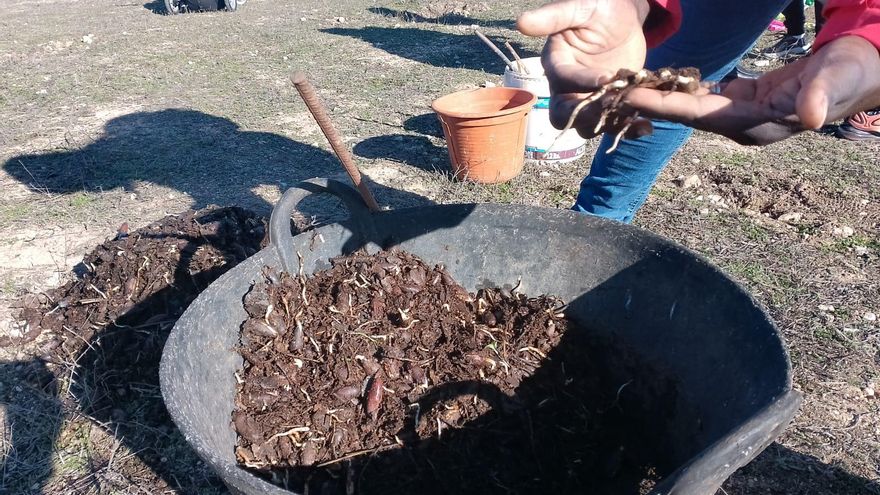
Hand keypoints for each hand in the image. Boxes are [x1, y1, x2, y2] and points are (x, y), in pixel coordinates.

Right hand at [517, 0, 652, 136]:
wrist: (625, 20)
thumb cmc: (600, 10)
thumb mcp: (579, 9)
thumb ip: (553, 17)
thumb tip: (520, 22)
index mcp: (557, 65)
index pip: (563, 80)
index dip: (582, 82)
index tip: (607, 77)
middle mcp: (566, 89)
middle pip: (564, 116)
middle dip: (588, 116)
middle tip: (615, 106)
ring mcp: (587, 102)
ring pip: (588, 127)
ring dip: (610, 126)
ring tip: (637, 119)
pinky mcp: (608, 108)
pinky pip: (612, 124)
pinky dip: (628, 128)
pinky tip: (645, 126)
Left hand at [622, 36, 879, 144]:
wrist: (859, 73)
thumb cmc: (850, 75)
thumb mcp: (838, 81)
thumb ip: (821, 97)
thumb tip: (809, 117)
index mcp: (758, 125)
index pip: (701, 117)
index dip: (667, 107)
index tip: (634, 98)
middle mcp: (742, 126)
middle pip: (686, 116)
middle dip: (650, 106)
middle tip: (613, 94)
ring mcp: (740, 116)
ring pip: (690, 107)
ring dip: (659, 98)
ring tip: (624, 88)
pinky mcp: (742, 101)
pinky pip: (702, 96)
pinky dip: (679, 89)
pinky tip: (655, 81)